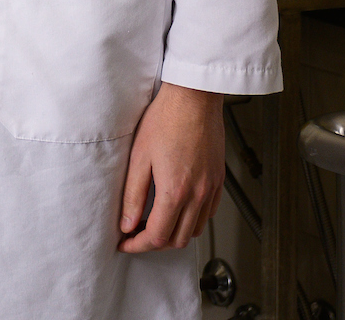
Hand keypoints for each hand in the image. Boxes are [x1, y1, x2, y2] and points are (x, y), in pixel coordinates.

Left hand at [117, 82, 224, 252]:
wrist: (194, 98)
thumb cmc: (167, 118)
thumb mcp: (139, 157)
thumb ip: (133, 195)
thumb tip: (127, 223)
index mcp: (175, 190)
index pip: (157, 236)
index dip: (138, 245)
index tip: (125, 242)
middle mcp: (198, 194)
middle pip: (177, 239)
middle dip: (154, 244)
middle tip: (136, 235)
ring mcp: (212, 188)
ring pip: (194, 230)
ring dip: (174, 234)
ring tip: (155, 223)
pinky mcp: (218, 180)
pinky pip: (208, 213)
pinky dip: (191, 221)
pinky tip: (177, 209)